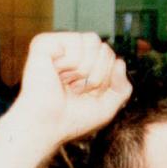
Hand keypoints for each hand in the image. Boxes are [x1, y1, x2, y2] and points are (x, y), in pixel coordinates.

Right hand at [0, 33, 130, 167]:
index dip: (105, 78)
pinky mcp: (44, 43)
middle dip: (97, 74)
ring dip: (84, 69)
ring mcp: (57, 45)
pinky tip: (56, 73)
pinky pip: (75, 41)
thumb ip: (122, 87)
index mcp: (84, 62)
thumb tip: (120, 62)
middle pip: (105, 48)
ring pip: (93, 41)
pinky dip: (71, 62)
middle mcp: (71, 51)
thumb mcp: (107, 107)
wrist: (47, 126)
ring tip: (66, 82)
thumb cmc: (73, 119)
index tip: (86, 94)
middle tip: (75, 89)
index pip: (111, 56)